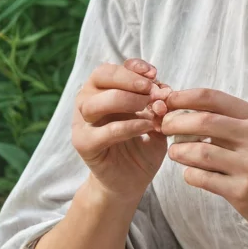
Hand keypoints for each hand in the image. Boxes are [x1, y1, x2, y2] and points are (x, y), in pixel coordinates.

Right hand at [71, 59, 170, 206]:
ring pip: (96, 102)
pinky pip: (104, 131)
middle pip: (100, 77)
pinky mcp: (84, 145)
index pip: (112, 68)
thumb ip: (158, 104)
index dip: (133, 67)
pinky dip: (128, 126)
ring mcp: (82, 123)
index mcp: (101, 90)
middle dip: (130, 80)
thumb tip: (164, 91)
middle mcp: (87, 102)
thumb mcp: (154, 119)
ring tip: (151, 108)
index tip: (155, 74)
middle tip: (154, 91)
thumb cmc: (141, 145)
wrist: (130, 181)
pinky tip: (147, 127)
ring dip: (127, 100)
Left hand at [159, 88, 247, 244]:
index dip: (182, 96)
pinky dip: (189, 174)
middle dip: (174, 122)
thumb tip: (185, 110)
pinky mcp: (242, 192)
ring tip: (175, 153)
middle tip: (164, 127)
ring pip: (198, 152)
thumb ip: (231, 123)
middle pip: (202, 121)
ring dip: (178, 151)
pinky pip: (202, 178)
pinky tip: (191, 173)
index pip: (212, 98)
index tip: (166, 101)